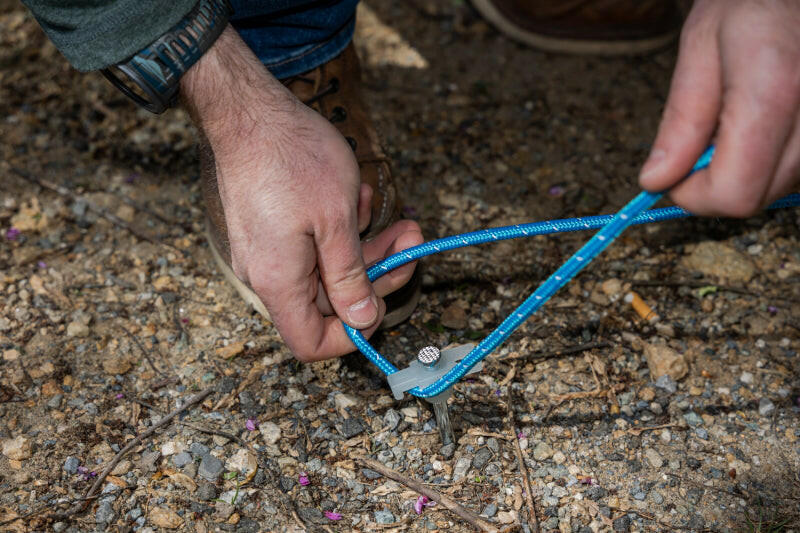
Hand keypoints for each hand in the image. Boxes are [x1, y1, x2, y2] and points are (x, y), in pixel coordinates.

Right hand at [182, 27, 422, 360]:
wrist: (246, 110)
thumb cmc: (292, 157)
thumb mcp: (335, 221)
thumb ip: (349, 278)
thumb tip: (361, 321)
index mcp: (279, 281)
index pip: (312, 342)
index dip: (349, 335)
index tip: (379, 304)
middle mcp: (267, 274)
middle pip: (327, 303)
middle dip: (375, 275)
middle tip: (409, 244)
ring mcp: (267, 252)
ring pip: (326, 269)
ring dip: (366, 248)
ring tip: (398, 221)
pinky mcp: (271, 231)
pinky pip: (312, 246)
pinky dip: (340, 230)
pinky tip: (357, 198)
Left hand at [639, 0, 799, 215]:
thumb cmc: (751, 3)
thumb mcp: (700, 49)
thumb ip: (680, 121)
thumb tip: (656, 180)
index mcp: (775, 90)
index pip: (734, 192)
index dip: (693, 195)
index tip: (671, 174)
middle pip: (756, 198)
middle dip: (715, 185)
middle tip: (696, 146)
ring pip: (778, 189)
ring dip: (744, 172)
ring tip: (733, 123)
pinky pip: (796, 169)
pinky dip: (769, 160)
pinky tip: (759, 125)